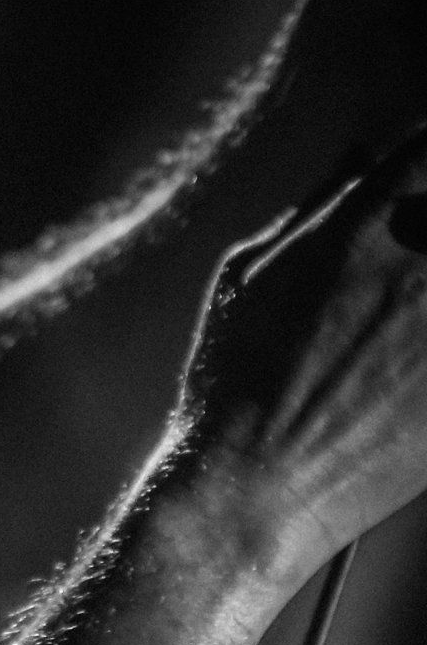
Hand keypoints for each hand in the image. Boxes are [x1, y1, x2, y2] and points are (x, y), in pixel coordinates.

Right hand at [178, 129, 426, 585]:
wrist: (254, 491)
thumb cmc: (235, 382)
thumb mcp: (247, 277)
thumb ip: (317, 207)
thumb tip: (363, 153)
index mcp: (364, 229)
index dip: (423, 161)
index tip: (416, 180)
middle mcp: (421, 270)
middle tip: (406, 270)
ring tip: (404, 323)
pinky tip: (412, 370)